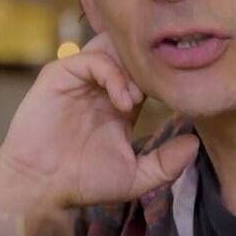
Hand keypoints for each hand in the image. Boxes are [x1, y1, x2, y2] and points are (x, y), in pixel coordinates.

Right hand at [0, 33, 197, 210]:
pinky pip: (91, 59)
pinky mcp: (59, 75)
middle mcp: (101, 84)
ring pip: (114, 48)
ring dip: (133, 69)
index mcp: (121, 100)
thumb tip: (196, 144)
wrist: (39, 187)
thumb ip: (166, 163)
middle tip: (160, 90)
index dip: (165, 76)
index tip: (180, 94)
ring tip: (139, 99)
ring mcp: (80, 77)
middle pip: (132, 52)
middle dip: (150, 66)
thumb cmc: (82, 182)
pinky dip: (113, 75)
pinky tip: (123, 102)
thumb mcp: (136, 177)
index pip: (149, 71)